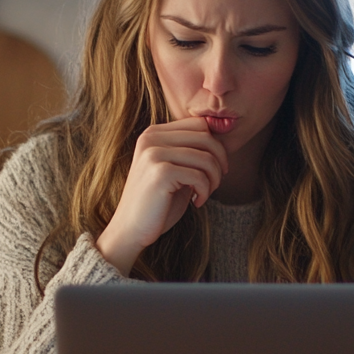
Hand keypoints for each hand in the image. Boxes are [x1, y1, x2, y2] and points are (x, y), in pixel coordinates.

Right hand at [95, 117, 228, 275]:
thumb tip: (223, 142)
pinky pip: (199, 176)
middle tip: (214, 183)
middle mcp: (151, 138)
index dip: (216, 146)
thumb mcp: (175, 169)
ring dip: (214, 179)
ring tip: (203, 194)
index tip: (215, 169)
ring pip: (206, 157)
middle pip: (206, 137)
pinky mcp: (160, 172)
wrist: (131, 229)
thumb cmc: (158, 202)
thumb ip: (192, 152)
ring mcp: (154, 153)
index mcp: (154, 133)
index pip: (199, 125)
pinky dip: (205, 191)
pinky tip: (196, 202)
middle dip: (219, 162)